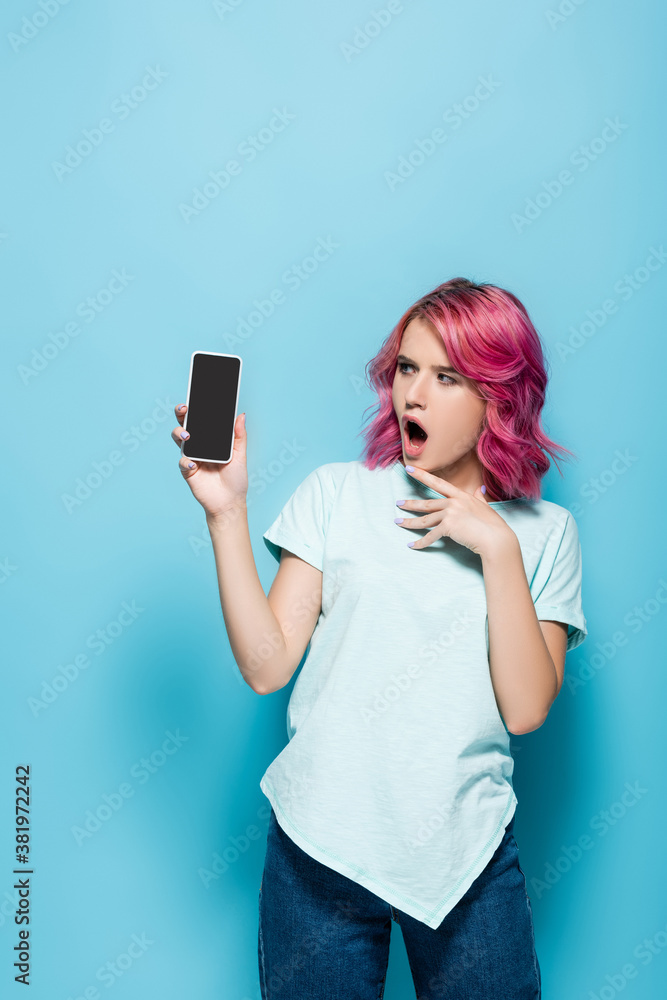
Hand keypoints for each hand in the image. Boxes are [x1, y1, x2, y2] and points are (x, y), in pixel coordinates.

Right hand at [171, 404, 247, 519]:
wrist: (230, 503)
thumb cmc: (235, 480)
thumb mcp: (240, 455)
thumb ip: (239, 435)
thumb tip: (241, 415)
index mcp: (212, 440)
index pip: (202, 420)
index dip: (197, 409)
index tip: (197, 399)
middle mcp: (200, 445)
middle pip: (186, 425)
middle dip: (182, 414)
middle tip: (184, 409)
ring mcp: (192, 457)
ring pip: (179, 439)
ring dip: (179, 434)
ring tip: (187, 436)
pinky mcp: (187, 470)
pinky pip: (182, 462)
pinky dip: (186, 461)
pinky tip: (193, 463)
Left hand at [394, 466, 515, 557]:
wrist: (496, 539)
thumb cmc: (493, 525)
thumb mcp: (485, 507)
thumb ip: (479, 498)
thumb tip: (479, 489)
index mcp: (461, 495)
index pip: (438, 483)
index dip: (423, 476)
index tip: (410, 469)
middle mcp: (454, 502)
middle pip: (427, 503)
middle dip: (410, 503)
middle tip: (398, 503)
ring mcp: (450, 514)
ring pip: (425, 519)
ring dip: (410, 522)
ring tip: (398, 522)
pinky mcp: (448, 527)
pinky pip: (431, 536)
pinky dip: (421, 542)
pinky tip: (412, 545)